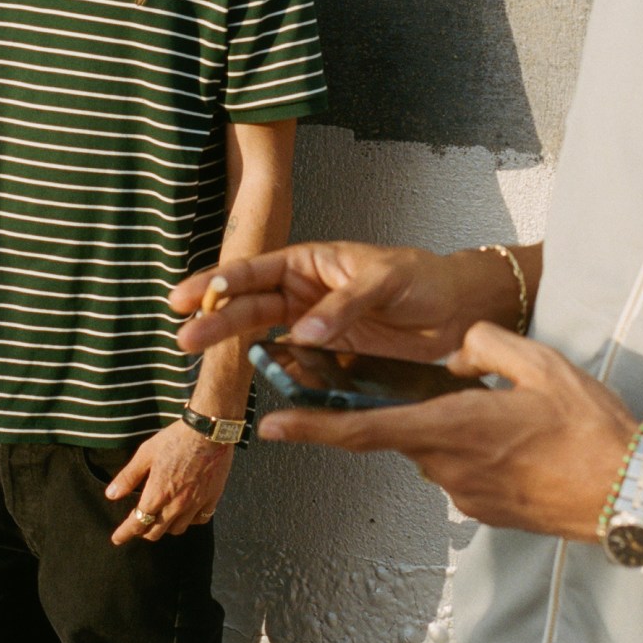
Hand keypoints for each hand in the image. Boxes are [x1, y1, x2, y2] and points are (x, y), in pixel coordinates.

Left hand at [105, 420, 235, 543]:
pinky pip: (199, 520)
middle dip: (144, 532)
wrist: (209, 431)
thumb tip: (111, 495)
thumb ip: (128, 477)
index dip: (125, 534)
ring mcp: (195, 503)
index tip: (117, 539)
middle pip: (156, 532)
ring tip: (162, 518)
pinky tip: (186, 512)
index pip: (137, 524)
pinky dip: (190, 520)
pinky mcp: (212, 498)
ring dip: (166, 528)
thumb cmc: (175, 439)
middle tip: (139, 526)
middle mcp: (176, 505)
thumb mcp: (146, 453)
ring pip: (177, 529)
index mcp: (157, 494)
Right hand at [168, 241, 490, 362]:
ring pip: (265, 337)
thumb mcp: (386, 279)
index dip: (218, 282)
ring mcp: (316, 328)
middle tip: (185, 337)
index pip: (257, 271)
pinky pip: (296, 368)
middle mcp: (306, 294)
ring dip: (236, 347)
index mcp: (312, 263)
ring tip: (202, 356)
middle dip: (215, 319)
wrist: (457, 313)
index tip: (185, 296)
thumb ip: (345, 303)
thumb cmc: (423, 279)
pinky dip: (278, 375)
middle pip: (250, 306)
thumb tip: (303, 331)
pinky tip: (261, 379)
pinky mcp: (332, 359)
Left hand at [259, 323, 639, 541]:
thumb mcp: (539, 363)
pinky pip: (462, 471)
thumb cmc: (589, 428)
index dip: (313, 427)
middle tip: (466, 390)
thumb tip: (459, 351)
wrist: (630, 493)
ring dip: (454, 428)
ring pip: (437, 450)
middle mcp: (448, 467)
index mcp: (452, 427)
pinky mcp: (485, 512)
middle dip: (418, 408)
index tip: (273, 426)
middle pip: (406, 431)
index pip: (365, 429)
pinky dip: (476, 452)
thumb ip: (485, 345)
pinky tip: (521, 442)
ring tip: (514, 415)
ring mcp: (465, 495)